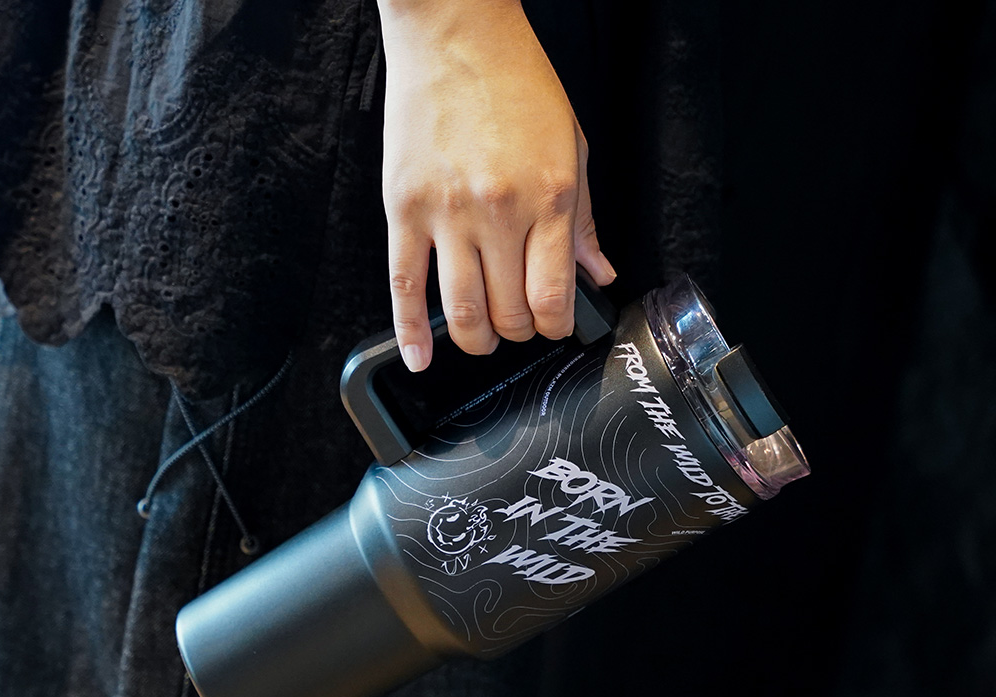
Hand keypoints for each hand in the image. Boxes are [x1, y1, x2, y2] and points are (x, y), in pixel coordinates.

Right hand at [377, 0, 615, 371]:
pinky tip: (418, 357)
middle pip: (508, 313)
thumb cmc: (516, 85)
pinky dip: (409, 331)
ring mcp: (447, 214)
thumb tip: (598, 273)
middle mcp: (499, 213)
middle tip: (518, 325)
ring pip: (460, 311)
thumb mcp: (572, 148)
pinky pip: (404, 285)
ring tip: (481, 337)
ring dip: (475, 339)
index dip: (554, 327)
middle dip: (517, 332)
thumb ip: (585, 221)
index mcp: (549, 200)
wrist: (455, 33)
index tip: (552, 326)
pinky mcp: (404, 209)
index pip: (552, 297)